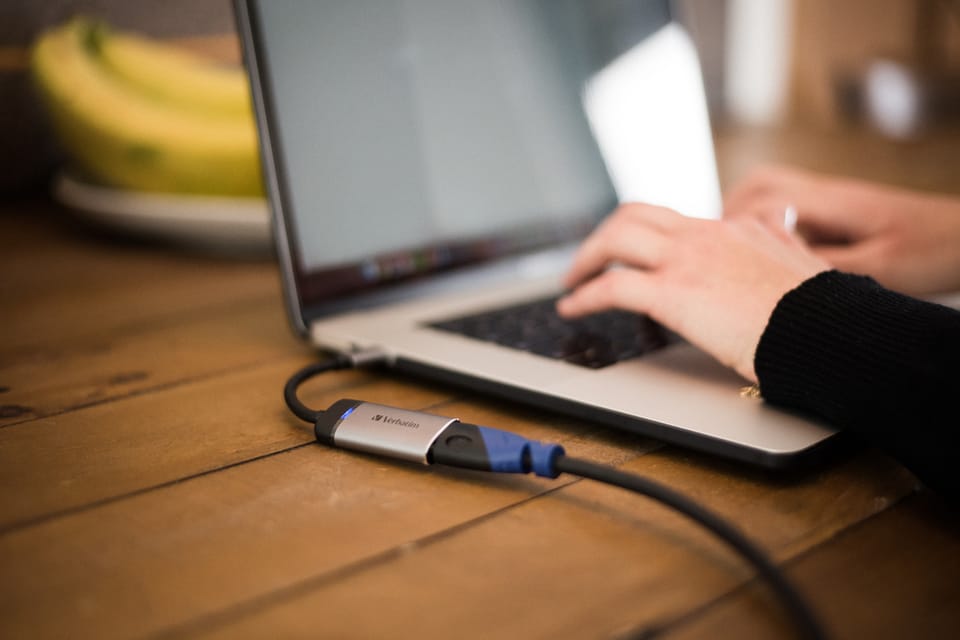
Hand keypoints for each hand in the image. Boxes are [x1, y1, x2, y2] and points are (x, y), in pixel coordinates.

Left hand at [556, 203, 828, 381]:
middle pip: (633, 215)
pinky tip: (572, 309)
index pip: (672, 219)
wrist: (825, 331)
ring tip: (572, 284)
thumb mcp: (802, 255)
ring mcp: (686, 259)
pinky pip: (612, 286)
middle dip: (602, 238)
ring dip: (585, 260)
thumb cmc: (818, 309)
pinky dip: (584, 297)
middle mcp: (704, 234)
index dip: (641, 235)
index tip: (627, 254)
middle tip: (586, 263)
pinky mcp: (673, 292)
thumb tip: (780, 216)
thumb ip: (781, 233)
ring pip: (615, 238)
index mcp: (732, 227)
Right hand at [724, 164, 959, 294]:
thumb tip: (769, 272)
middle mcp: (822, 192)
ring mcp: (827, 199)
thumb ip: (819, 266)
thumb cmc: (931, 250)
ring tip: (731, 252)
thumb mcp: (875, 269)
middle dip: (725, 217)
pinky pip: (782, 209)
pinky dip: (761, 226)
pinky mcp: (833, 211)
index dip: (729, 231)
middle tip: (712, 250)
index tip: (712, 257)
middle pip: (753, 188)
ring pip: (764, 195)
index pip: (758, 204)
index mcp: (827, 202)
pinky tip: (764, 255)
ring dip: (741, 218)